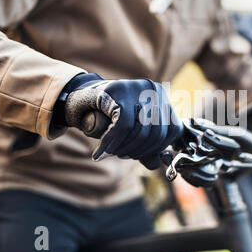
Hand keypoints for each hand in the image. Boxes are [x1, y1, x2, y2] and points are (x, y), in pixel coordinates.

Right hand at [62, 74, 182, 169]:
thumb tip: (156, 164)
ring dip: (125, 148)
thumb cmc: (107, 117)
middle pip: (158, 132)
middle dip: (139, 151)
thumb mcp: (131, 133)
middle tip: (122, 156)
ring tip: (112, 153)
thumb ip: (145, 148)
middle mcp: (153, 89)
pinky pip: (123, 126)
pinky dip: (112, 143)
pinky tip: (103, 151)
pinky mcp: (119, 90)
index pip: (172, 129)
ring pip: (141, 130)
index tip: (140, 156)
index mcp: (162, 97)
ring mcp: (137, 87)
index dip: (158, 149)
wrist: (78, 99)